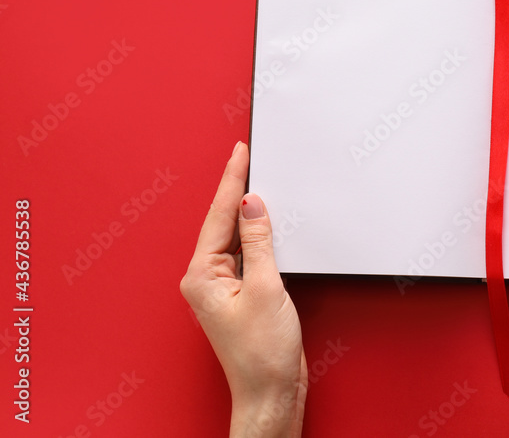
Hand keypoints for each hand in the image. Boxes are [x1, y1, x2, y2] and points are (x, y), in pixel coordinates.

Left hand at [180, 142, 307, 437]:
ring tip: (261, 179)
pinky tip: (271, 223)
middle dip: (238, 189)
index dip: (232, 179)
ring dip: (251, 212)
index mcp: (202, 274)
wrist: (272, 390)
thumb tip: (253, 204)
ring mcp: (224, 286)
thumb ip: (258, 241)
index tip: (241, 151)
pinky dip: (261, 235)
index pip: (218, 215)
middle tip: (250, 155)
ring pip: (237, 236)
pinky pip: (250, 253)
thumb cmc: (262, 352)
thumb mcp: (265, 287)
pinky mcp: (243, 293)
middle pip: (224, 221)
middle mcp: (207, 278)